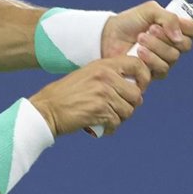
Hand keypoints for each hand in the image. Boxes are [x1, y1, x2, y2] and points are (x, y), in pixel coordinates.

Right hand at [29, 54, 148, 135]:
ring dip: (119, 118)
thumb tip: (133, 86)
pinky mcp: (100, 110)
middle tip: (117, 110)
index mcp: (104, 65)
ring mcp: (103, 93)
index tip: (139, 89)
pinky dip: (110, 128)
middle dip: (129, 106)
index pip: (138, 65)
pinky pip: (116, 122)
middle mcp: (106, 77)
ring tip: (107, 118)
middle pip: (136, 94)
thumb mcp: (88, 75)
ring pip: (128, 111)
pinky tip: (101, 126)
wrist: (47, 109)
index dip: (144, 79)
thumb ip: (109, 76)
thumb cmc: (67, 94)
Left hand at [102, 1, 192, 79]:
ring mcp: (165, 59)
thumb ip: (168, 17)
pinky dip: (150, 59)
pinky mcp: (154, 72)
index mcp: (175, 28)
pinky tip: (138, 52)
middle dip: (166, 37)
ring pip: (173, 57)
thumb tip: (178, 36)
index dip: (191, 28)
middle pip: (186, 45)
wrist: (108, 36)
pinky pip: (162, 69)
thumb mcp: (149, 11)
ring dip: (155, 46)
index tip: (177, 24)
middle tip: (150, 30)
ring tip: (139, 39)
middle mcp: (173, 45)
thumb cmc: (128, 22)